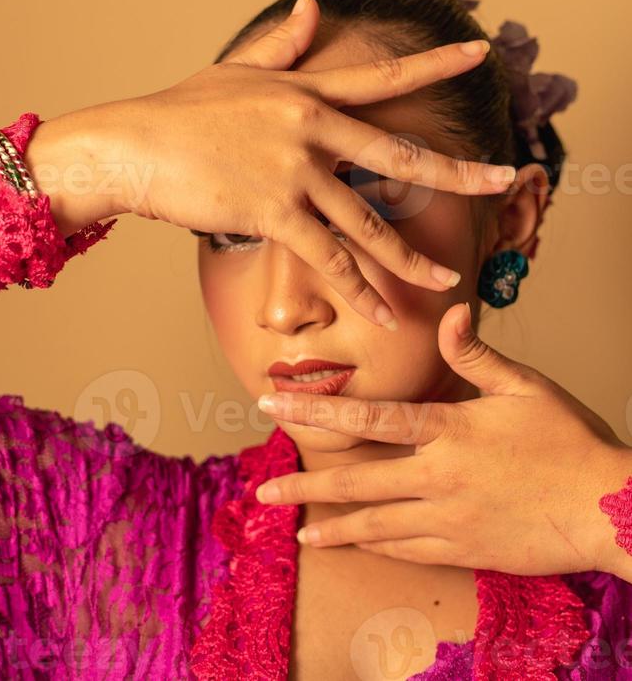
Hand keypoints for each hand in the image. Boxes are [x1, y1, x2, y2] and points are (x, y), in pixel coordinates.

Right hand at [26, 0, 515, 327]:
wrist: (134, 144)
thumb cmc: (181, 110)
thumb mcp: (237, 70)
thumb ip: (284, 44)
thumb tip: (314, 3)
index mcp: (306, 91)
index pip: (383, 77)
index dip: (436, 63)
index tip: (481, 53)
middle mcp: (310, 127)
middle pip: (397, 154)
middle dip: (457, 172)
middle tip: (505, 180)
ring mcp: (294, 170)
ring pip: (367, 221)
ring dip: (410, 258)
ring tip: (448, 282)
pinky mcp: (271, 211)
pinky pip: (326, 258)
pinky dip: (357, 289)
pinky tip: (382, 314)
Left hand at [255, 301, 631, 577]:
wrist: (608, 508)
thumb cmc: (569, 441)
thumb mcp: (525, 387)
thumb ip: (477, 354)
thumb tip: (451, 310)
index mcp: (450, 430)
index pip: (369, 417)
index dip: (317, 409)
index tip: (274, 403)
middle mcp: (440, 477)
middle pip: (358, 481)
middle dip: (305, 485)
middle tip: (263, 493)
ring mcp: (450, 520)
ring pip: (375, 524)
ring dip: (330, 525)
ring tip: (294, 528)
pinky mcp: (465, 550)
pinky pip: (406, 551)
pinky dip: (373, 545)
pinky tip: (352, 543)